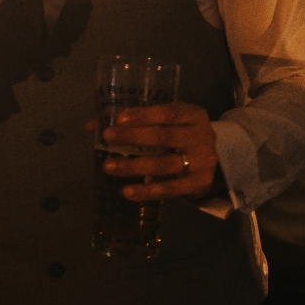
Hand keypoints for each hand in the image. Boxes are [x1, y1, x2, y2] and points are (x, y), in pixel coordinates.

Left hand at [88, 103, 218, 200]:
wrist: (213, 159)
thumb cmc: (179, 133)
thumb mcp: (164, 120)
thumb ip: (132, 120)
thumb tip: (91, 125)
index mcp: (192, 115)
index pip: (167, 113)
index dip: (143, 116)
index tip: (118, 119)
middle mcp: (201, 137)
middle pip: (165, 137)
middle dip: (133, 137)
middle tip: (107, 138)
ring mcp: (202, 162)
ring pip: (164, 165)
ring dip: (134, 166)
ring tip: (108, 167)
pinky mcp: (198, 184)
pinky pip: (170, 189)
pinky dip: (147, 191)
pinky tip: (127, 191)